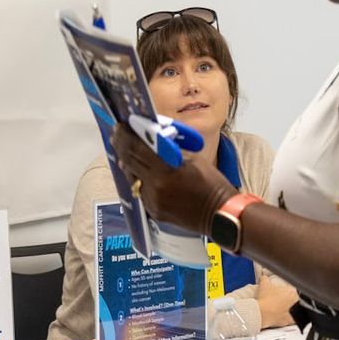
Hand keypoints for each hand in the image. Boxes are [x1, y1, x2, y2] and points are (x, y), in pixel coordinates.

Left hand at [111, 130, 235, 234]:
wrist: (220, 213)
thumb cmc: (212, 183)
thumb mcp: (193, 158)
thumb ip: (170, 149)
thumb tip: (151, 139)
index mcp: (166, 170)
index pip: (136, 149)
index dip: (124, 136)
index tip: (120, 126)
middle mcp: (155, 187)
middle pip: (129, 162)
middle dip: (122, 146)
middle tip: (118, 135)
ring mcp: (153, 201)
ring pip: (132, 177)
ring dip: (129, 163)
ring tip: (127, 152)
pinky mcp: (154, 212)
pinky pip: (141, 191)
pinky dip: (139, 179)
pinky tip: (141, 172)